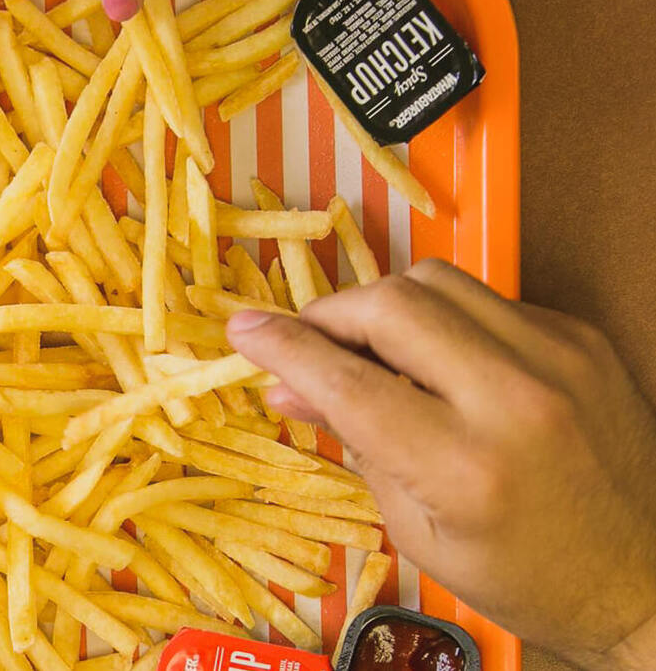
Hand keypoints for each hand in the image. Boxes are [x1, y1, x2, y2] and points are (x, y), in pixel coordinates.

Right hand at [227, 259, 655, 670]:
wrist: (647, 580)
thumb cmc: (526, 574)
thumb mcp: (419, 530)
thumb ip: (354, 442)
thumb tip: (286, 385)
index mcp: (465, 469)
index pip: (347, 380)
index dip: (283, 348)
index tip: (244, 332)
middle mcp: (516, 401)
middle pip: (389, 303)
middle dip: (331, 314)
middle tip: (308, 341)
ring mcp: (559, 360)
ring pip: (436, 280)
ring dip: (385, 305)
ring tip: (372, 346)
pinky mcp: (583, 340)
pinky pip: (488, 299)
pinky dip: (446, 320)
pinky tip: (443, 362)